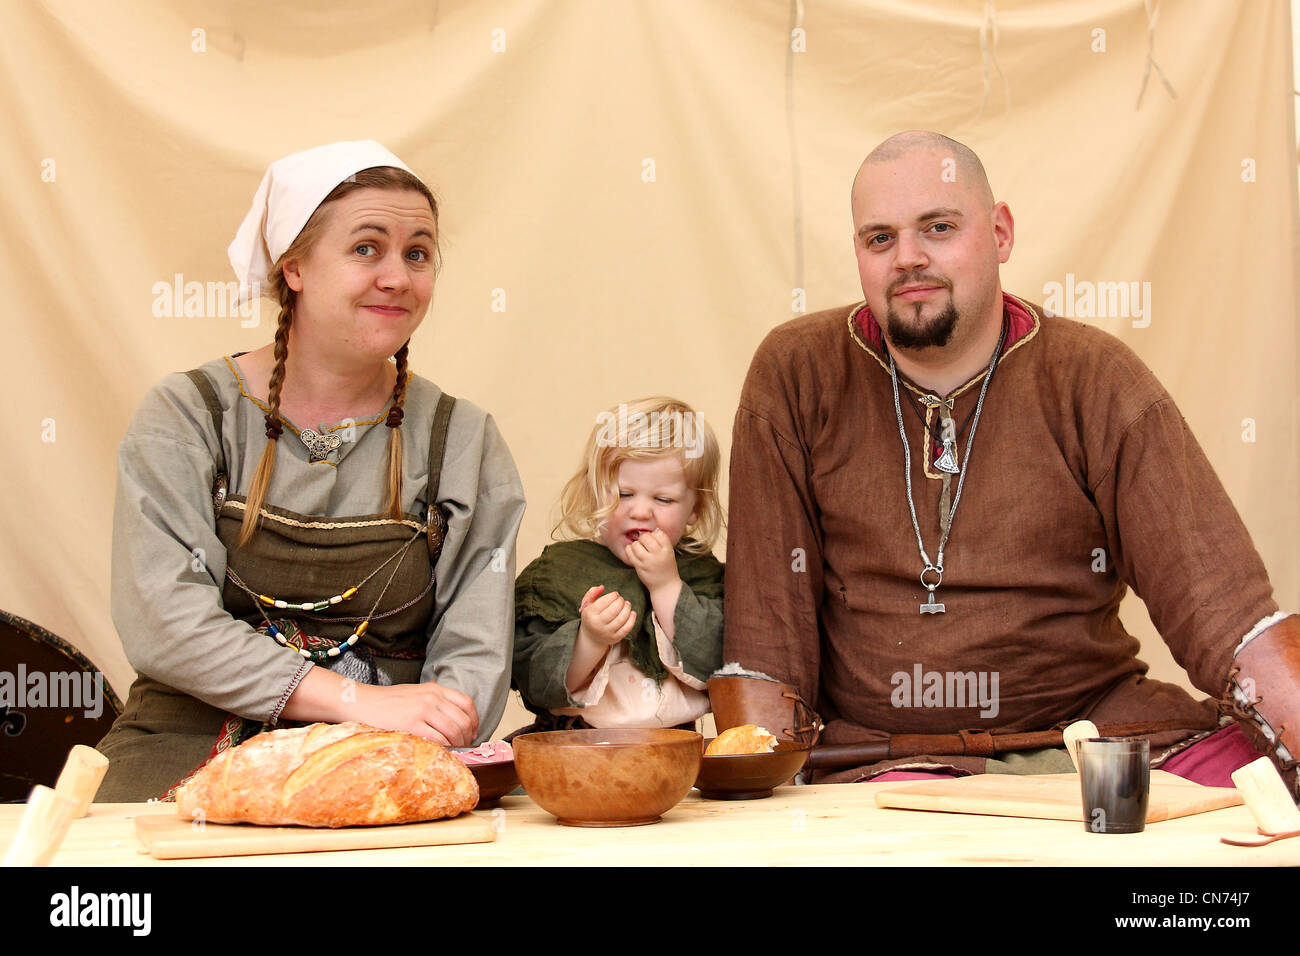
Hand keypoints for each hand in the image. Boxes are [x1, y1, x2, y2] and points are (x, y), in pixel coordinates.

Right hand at [355, 681, 479, 747]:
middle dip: (468, 737)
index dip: (474, 720)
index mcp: (435, 689)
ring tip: (455, 752)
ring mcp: (422, 710)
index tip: (473, 732)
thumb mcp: (415, 691)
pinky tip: (442, 753)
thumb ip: (433, 697)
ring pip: (454, 731)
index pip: (466, 703)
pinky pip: (438, 740)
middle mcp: (432, 698)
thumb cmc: (387, 700)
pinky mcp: (411, 725)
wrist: (362, 702)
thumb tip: (451, 709)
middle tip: (465, 747)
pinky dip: (445, 749)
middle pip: (463, 720)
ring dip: (459, 745)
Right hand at [578, 584, 636, 646]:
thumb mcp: (587, 604)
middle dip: (620, 601)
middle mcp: (597, 624)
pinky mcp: (615, 638)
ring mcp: (607, 633)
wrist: (591, 637)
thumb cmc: (591, 616)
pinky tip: (632, 613)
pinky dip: (632, 619)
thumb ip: (592, 593)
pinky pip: (626, 628)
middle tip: (621, 599)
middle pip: (614, 610)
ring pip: (621, 619)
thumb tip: (602, 587)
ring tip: (627, 604)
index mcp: (589, 614)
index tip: (616, 594)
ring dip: (627, 609)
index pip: (604, 602)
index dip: (613, 596)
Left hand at [624, 528, 678, 591]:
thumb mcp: (669, 553)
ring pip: (636, 544)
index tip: (654, 540)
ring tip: (640, 549)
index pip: (659, 533)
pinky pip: (629, 552)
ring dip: (636, 545)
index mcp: (667, 550)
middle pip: (646, 537)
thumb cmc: (666, 567)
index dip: (654, 535)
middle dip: (644, 538)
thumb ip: (661, 542)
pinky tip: (634, 552)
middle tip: (645, 544)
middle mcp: (657, 555)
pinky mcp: (639, 566)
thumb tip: (651, 531)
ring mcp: (647, 561)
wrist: (665, 586)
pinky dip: (629, 550)